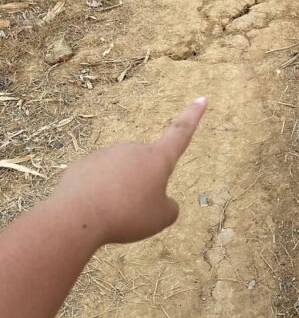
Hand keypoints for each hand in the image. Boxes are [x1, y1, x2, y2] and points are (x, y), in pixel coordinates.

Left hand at [48, 98, 206, 247]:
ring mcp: (105, 154)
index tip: (202, 98)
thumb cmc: (127, 215)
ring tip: (112, 213)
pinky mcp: (82, 165)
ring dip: (119, 191)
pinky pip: (96, 181)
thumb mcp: (161, 218)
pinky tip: (91, 210)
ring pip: (119, 174)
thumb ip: (168, 207)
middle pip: (145, 166)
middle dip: (142, 184)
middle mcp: (132, 149)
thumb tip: (162, 202)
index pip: (180, 133)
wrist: (77, 217)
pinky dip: (97, 195)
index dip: (193, 116)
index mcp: (157, 158)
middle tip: (135, 211)